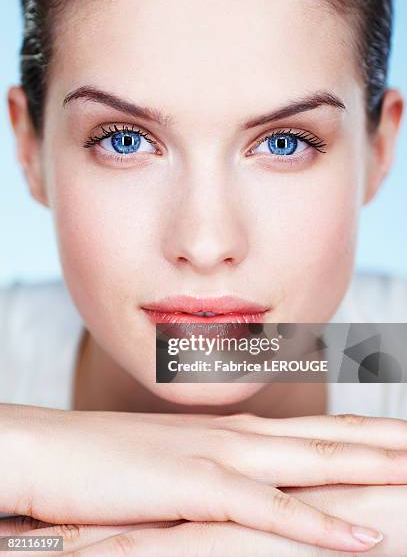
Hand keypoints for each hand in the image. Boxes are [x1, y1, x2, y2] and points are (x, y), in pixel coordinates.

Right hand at [4, 405, 406, 552]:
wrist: (53, 449)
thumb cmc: (115, 461)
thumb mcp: (180, 464)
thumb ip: (222, 470)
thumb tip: (254, 481)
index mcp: (238, 433)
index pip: (320, 430)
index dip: (369, 432)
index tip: (406, 435)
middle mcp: (240, 437)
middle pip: (333, 439)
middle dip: (389, 441)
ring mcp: (219, 459)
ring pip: (314, 464)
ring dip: (374, 469)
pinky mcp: (193, 487)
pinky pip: (268, 512)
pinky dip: (319, 526)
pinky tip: (365, 538)